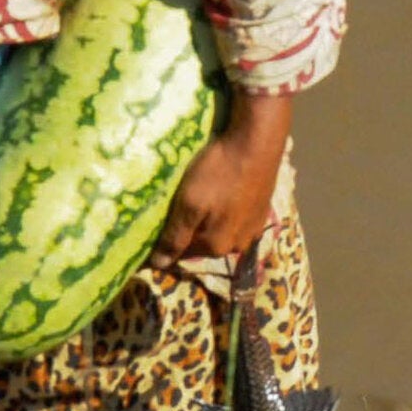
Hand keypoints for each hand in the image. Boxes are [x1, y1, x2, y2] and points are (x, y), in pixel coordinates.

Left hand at [148, 91, 290, 267]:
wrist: (257, 143)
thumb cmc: (218, 172)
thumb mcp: (189, 204)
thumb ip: (175, 237)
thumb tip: (159, 267)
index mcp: (217, 246)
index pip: (182, 254)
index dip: (165, 241)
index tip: (152, 225)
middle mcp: (238, 244)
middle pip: (201, 242)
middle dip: (186, 229)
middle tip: (171, 205)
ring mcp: (252, 228)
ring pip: (217, 230)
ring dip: (204, 219)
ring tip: (193, 196)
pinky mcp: (260, 211)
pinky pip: (233, 218)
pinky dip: (221, 210)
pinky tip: (216, 192)